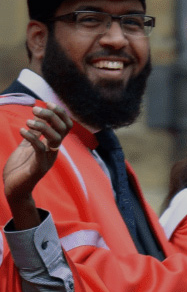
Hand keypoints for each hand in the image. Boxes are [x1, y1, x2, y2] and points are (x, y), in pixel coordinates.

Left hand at [4, 103, 70, 229]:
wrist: (14, 189)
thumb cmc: (20, 167)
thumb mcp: (28, 145)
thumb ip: (35, 132)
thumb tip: (39, 115)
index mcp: (52, 144)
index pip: (66, 125)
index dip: (60, 113)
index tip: (48, 103)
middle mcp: (54, 150)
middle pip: (64, 128)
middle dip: (52, 115)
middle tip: (35, 109)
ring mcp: (48, 159)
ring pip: (56, 138)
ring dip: (43, 126)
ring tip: (27, 121)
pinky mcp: (39, 167)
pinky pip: (40, 149)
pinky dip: (32, 138)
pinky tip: (21, 131)